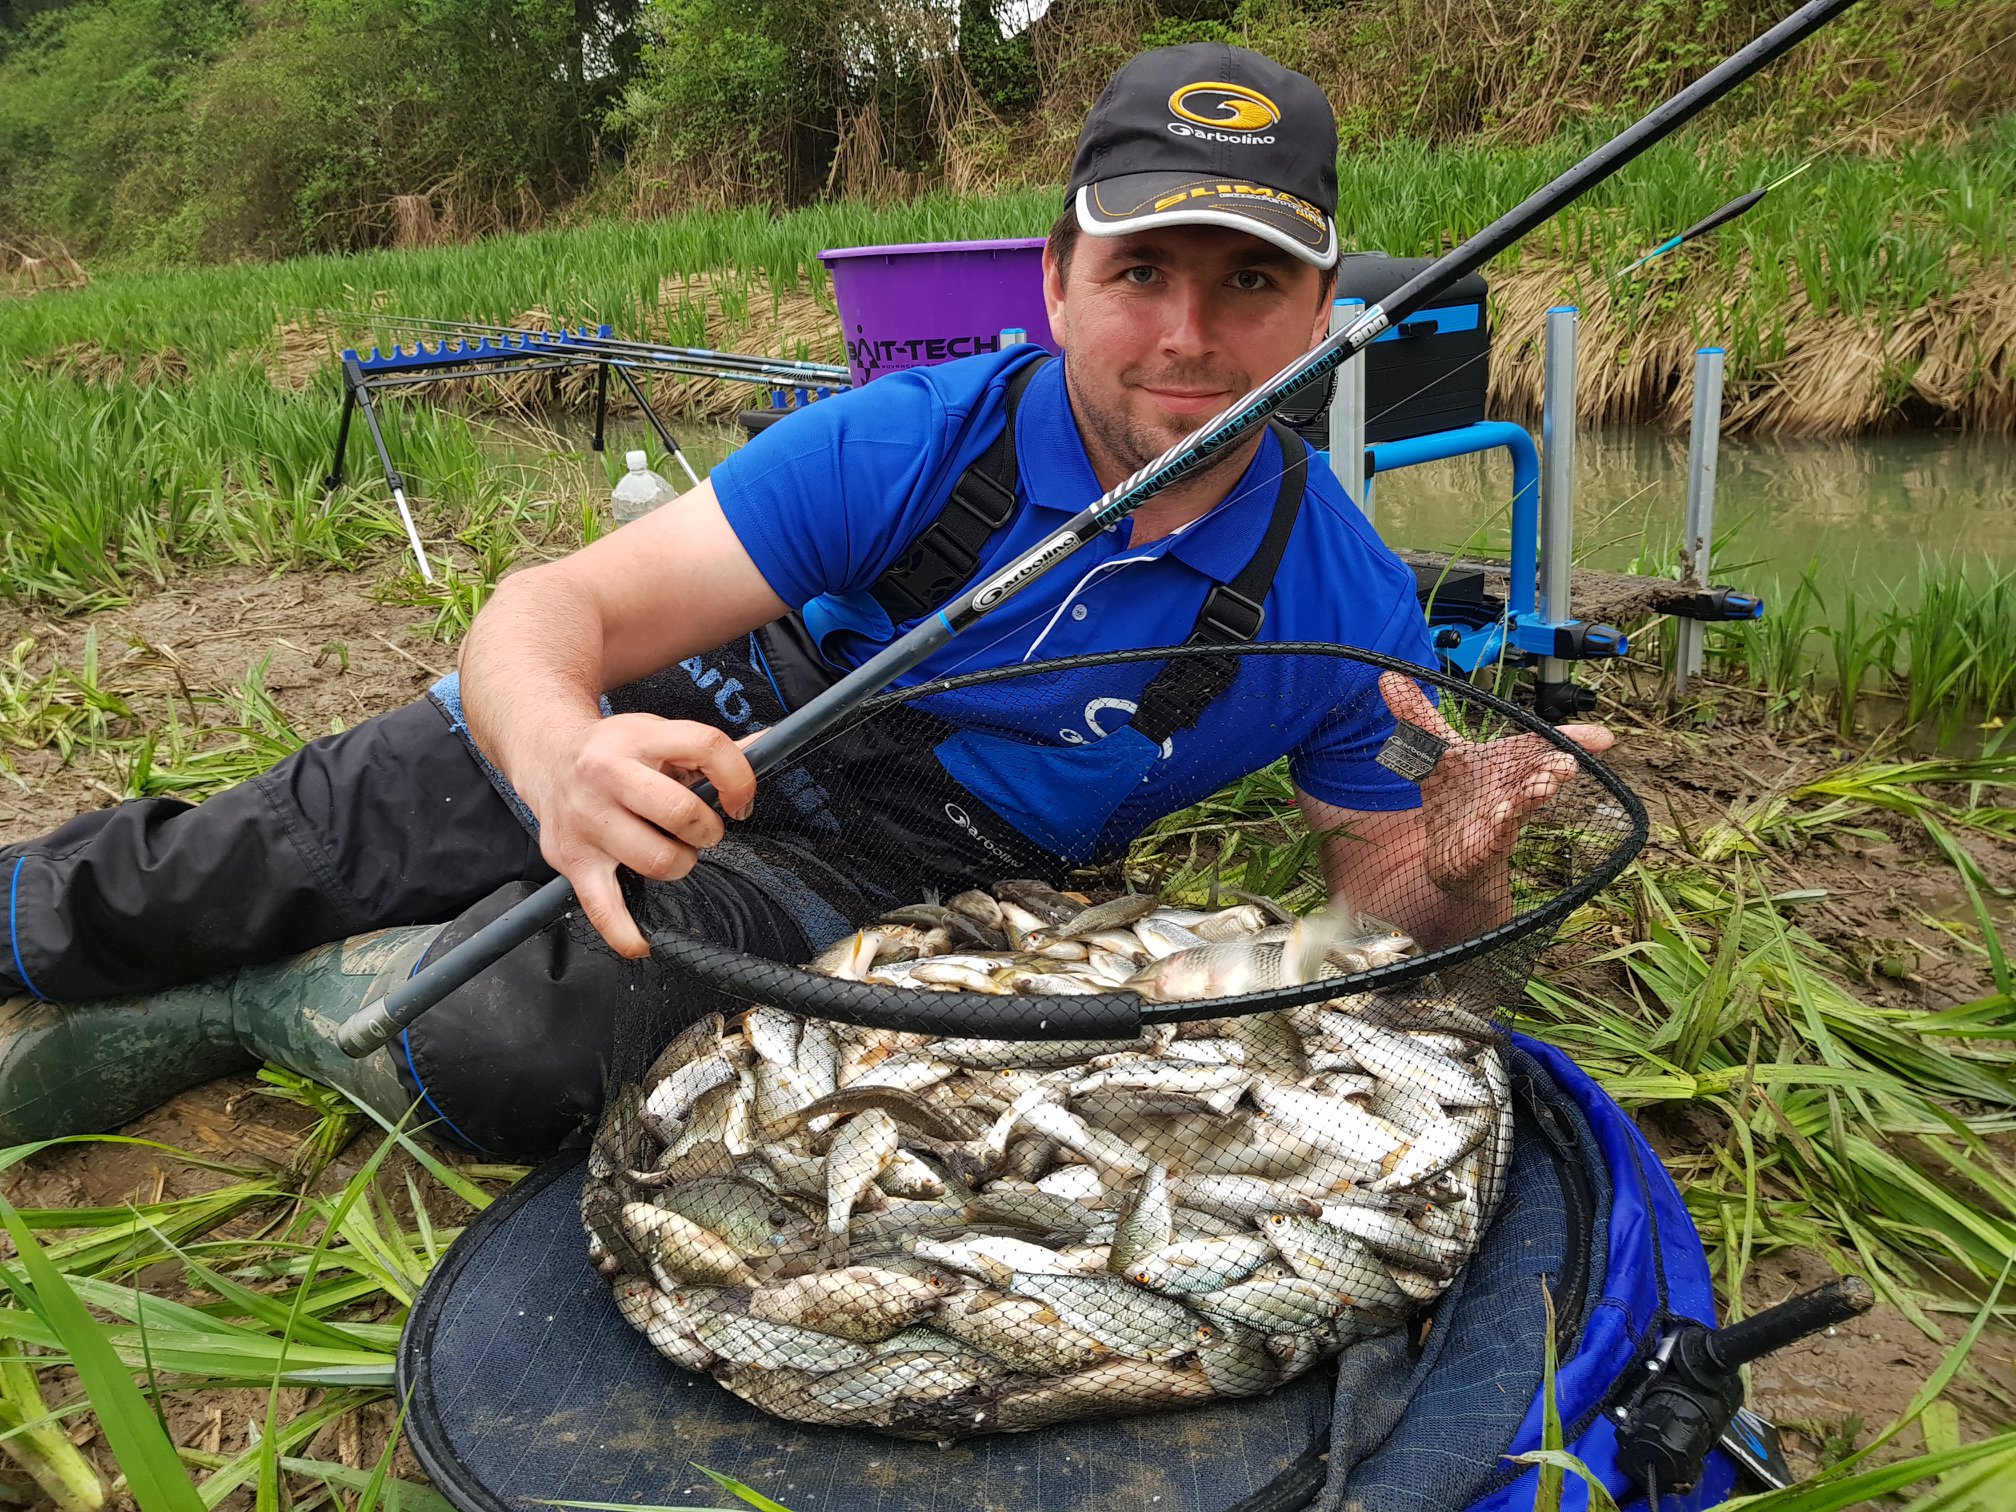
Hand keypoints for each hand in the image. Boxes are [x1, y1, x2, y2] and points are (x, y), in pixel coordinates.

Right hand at [525, 714, 757, 956]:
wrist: (548, 757)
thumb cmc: (617, 752)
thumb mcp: (660, 734)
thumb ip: (711, 750)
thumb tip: (767, 745)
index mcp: (640, 738)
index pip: (707, 747)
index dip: (739, 779)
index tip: (739, 803)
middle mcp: (608, 775)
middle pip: (681, 812)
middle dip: (707, 829)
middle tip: (701, 831)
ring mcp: (588, 820)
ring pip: (657, 861)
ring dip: (680, 864)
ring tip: (671, 852)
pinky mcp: (573, 860)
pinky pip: (602, 908)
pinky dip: (625, 932)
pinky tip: (642, 942)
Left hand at [1378, 671, 1613, 899]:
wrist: (1451, 856)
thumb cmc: (1458, 800)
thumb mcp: (1436, 755)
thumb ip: (1418, 718)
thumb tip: (1388, 676)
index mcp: (1509, 765)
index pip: (1542, 746)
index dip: (1573, 739)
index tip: (1606, 738)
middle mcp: (1512, 790)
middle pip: (1541, 774)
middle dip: (1556, 764)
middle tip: (1568, 759)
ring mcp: (1501, 821)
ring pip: (1524, 807)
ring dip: (1536, 794)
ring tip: (1549, 782)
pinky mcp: (1486, 848)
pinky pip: (1499, 836)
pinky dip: (1502, 826)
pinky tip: (1503, 815)